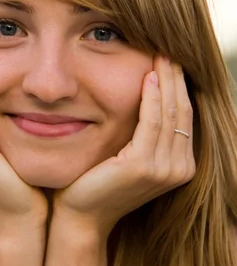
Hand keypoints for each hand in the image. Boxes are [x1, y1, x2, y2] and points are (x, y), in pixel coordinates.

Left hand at [53, 57, 195, 238]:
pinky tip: (147, 77)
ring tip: (159, 54)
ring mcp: (165, 169)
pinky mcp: (144, 166)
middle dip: (176, 77)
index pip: (184, 116)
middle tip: (168, 49)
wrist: (80, 216)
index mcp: (181, 166)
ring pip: (171, 112)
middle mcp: (180, 169)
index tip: (169, 59)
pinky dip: (152, 97)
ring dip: (166, 80)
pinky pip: (152, 122)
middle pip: (182, 110)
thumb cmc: (98, 183)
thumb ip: (144, 134)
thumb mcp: (128, 156)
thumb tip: (149, 97)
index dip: (178, 86)